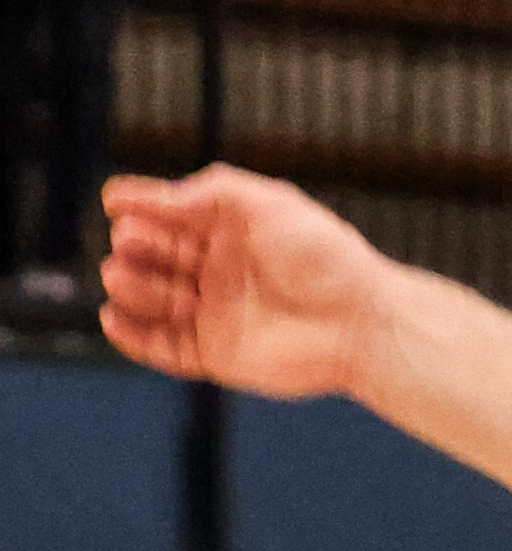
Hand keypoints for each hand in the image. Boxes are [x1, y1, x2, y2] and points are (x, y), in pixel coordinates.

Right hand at [99, 165, 387, 396]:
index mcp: (228, 230)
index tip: (114, 202)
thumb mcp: (265, 202)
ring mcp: (214, 314)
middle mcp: (217, 270)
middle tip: (128, 243)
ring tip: (118, 275)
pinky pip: (163, 348)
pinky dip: (133, 338)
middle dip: (135, 247)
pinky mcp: (216, 356)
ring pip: (154, 300)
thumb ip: (205, 194)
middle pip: (156, 256)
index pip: (170, 215)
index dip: (140, 207)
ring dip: (129, 287)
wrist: (360, 322)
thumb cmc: (323, 256)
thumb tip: (153, 202)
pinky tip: (112, 320)